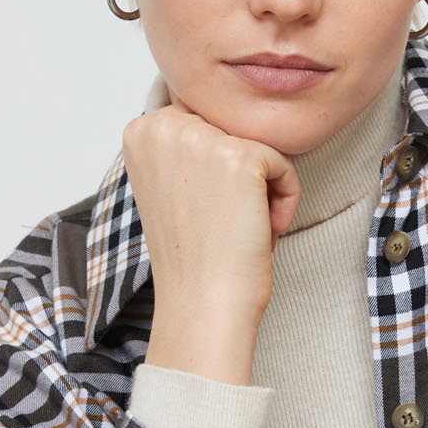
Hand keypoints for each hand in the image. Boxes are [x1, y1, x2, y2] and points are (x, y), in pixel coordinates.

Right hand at [120, 96, 301, 382]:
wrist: (202, 302)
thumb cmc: (193, 254)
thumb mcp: (170, 185)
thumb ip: (185, 145)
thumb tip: (217, 124)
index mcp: (142, 129)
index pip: (206, 125)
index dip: (215, 173)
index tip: (203, 211)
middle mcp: (164, 125)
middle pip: (234, 131)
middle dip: (240, 179)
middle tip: (222, 221)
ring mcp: (201, 138)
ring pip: (260, 147)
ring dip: (262, 191)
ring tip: (238, 226)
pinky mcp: (240, 156)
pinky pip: (284, 165)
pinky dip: (284, 201)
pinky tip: (261, 229)